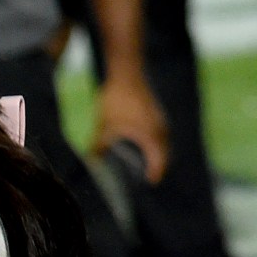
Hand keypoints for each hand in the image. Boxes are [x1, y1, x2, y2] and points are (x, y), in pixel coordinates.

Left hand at [92, 69, 170, 183]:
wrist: (127, 73)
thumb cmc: (117, 101)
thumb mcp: (104, 126)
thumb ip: (99, 147)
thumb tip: (93, 162)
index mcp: (151, 136)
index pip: (159, 162)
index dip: (155, 175)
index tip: (150, 184)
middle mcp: (160, 129)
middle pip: (163, 155)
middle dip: (156, 167)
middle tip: (146, 179)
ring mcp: (160, 120)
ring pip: (162, 143)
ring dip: (155, 155)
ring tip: (143, 165)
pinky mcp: (156, 113)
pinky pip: (158, 134)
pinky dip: (153, 143)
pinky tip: (140, 145)